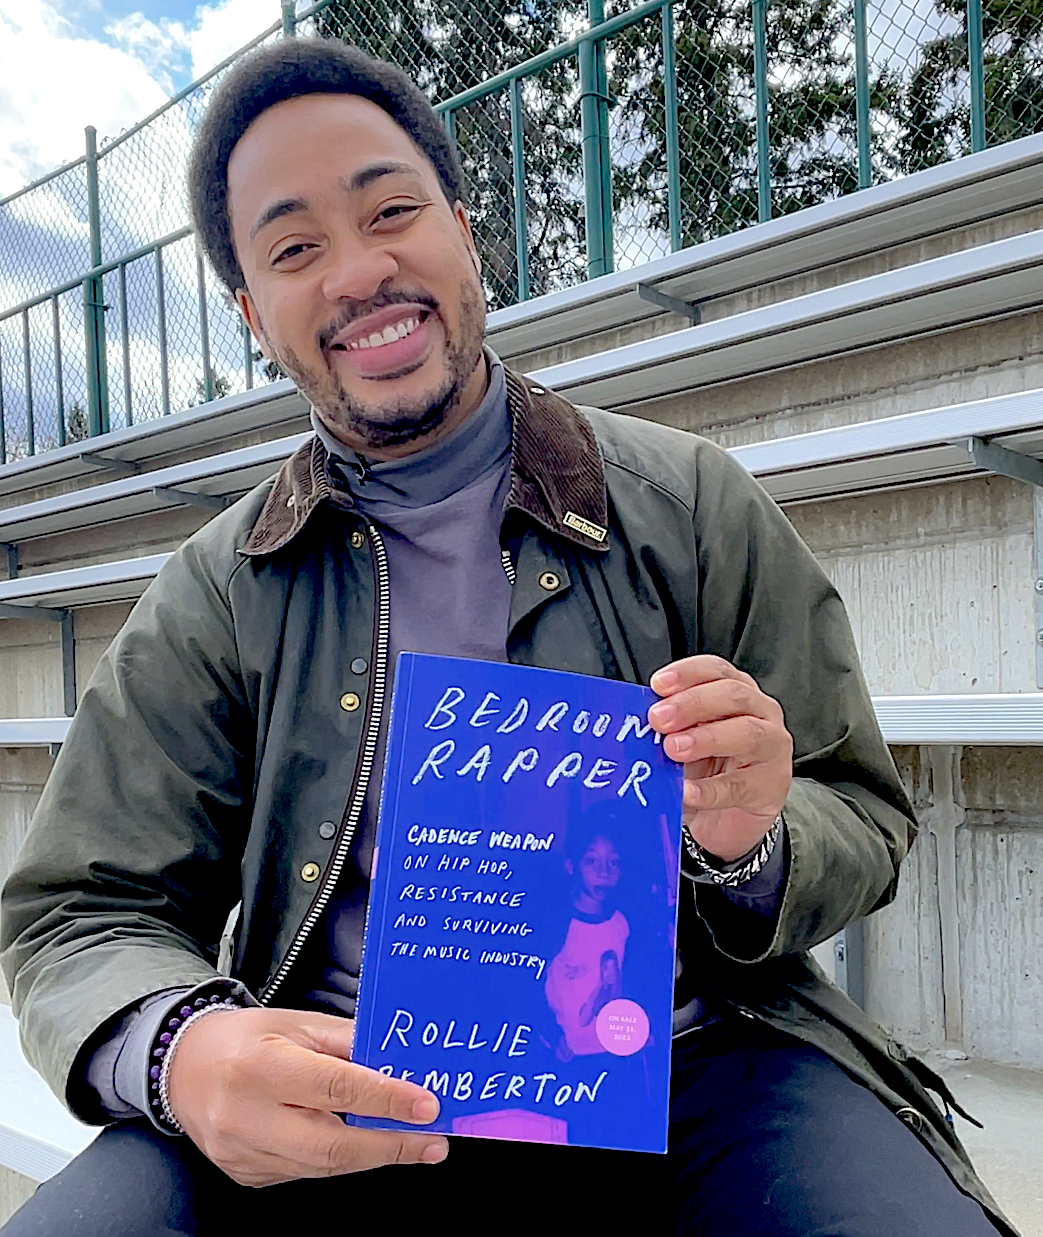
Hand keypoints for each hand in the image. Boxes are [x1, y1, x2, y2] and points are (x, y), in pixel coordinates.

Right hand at [166, 1006, 446, 1185]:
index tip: (428, 1105)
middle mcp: (247, 1115)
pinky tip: (360, 1145)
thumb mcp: (297, 1022)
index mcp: (262, 1065)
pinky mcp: (244, 1174)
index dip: (387, 1099)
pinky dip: (337, 1159)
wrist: (183, 1066)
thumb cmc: (245, 1038)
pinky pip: (302, 1173)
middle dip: (390, 1145)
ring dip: (371, 1155)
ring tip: (409, 1142)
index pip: (337, 1087)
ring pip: (320, 1166)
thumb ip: (348, 1041)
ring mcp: (242, 1153)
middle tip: (433, 1141)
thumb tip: (398, 1061)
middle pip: (331, 1144)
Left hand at [648, 655, 791, 862]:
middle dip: (692, 704)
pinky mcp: (770, 785)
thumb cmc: (707, 769)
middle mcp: (761, 712)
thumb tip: (635, 721)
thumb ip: (670, 726)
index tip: (658, 685)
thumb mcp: (686, 739)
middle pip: (732, 695)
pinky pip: (739, 785)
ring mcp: (771, 748)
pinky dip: (709, 789)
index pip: (716, 670)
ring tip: (674, 749)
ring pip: (746, 733)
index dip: (687, 674)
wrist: (729, 818)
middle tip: (659, 719)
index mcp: (737, 692)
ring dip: (706, 738)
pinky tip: (687, 792)